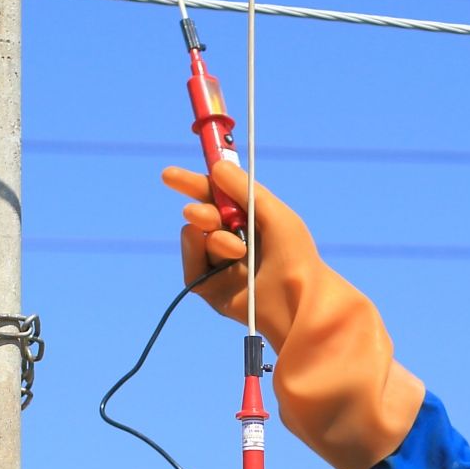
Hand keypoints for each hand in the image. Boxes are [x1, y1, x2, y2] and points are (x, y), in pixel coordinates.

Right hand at [162, 160, 324, 345]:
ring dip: (215, 237)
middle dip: (200, 209)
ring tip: (239, 250)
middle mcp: (232, 240)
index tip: (170, 176)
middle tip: (210, 216)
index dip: (195, 183)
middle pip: (200, 213)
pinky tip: (225, 257)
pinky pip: (190, 260)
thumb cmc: (296, 258)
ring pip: (195, 234)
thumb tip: (216, 166)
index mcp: (249, 221)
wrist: (299, 302)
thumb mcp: (274, 215)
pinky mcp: (207, 286)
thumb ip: (245, 189)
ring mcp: (217, 264)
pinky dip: (199, 252)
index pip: (215, 196)